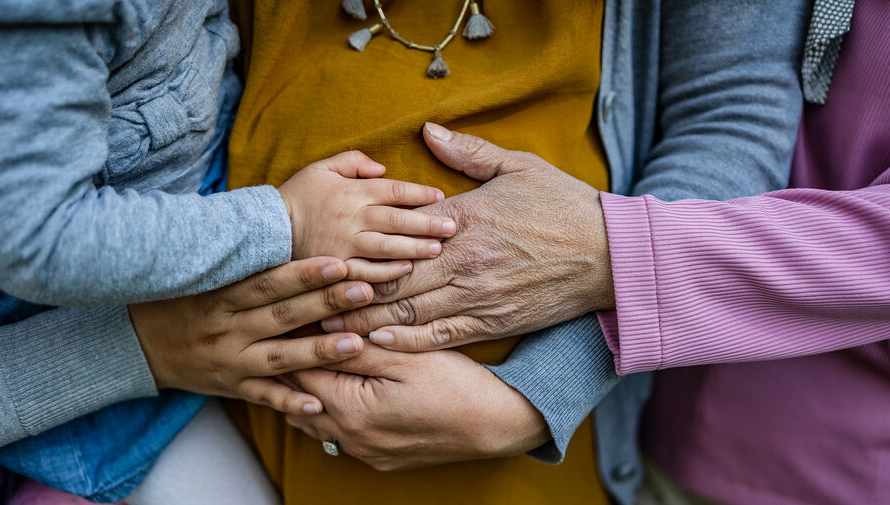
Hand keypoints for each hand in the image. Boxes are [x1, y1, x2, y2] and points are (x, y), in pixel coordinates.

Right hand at [130, 257, 375, 415]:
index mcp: (221, 295)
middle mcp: (226, 328)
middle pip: (281, 315)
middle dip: (324, 304)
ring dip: (318, 352)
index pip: (267, 282)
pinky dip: (288, 403)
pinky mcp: (230, 387)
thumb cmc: (183, 298)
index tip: (339, 263)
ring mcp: (229, 360)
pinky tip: (318, 406)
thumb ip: (244, 258)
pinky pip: (262, 397)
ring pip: (278, 358)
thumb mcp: (205, 274)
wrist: (137, 343)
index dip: (303, 274)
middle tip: (364, 291)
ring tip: (356, 343)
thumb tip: (280, 218)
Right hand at [279, 151, 457, 268]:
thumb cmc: (297, 197)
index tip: (440, 196)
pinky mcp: (335, 268)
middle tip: (453, 227)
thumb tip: (382, 167)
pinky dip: (386, 272)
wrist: (264, 228)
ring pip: (386, 246)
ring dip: (414, 248)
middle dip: (427, 223)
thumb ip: (353, 162)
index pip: (393, 190)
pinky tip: (406, 271)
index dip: (419, 193)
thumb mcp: (321, 168)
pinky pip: (365, 272)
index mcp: (351, 191)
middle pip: (396, 219)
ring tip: (438, 250)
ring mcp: (343, 244)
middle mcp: (351, 217)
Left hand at [284, 343, 549, 470]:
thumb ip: (359, 345)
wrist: (495, 425)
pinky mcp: (380, 458)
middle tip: (288, 335)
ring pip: (315, 421)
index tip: (289, 318)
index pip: (300, 373)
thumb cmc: (457, 386)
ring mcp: (366, 452)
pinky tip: (335, 389)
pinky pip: (338, 435)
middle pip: (300, 400)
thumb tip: (321, 328)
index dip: (292, 341)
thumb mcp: (407, 356)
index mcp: (352, 411)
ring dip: (307, 392)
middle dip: (292, 367)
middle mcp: (351, 439)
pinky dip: (328, 411)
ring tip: (305, 359)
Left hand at [322, 123, 613, 350]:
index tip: (323, 258)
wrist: (609, 254)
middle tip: (308, 299)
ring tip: (329, 324)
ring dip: (366, 319)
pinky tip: (377, 342)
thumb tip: (429, 132)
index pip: (397, 238)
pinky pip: (440, 337)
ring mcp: (476, 296)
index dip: (357, 250)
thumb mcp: (518, 166)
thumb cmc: (563, 206)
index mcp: (463, 220)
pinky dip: (405, 341)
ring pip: (408, 312)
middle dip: (349, 291)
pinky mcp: (492, 322)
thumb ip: (468, 152)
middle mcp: (462, 262)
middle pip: (391, 279)